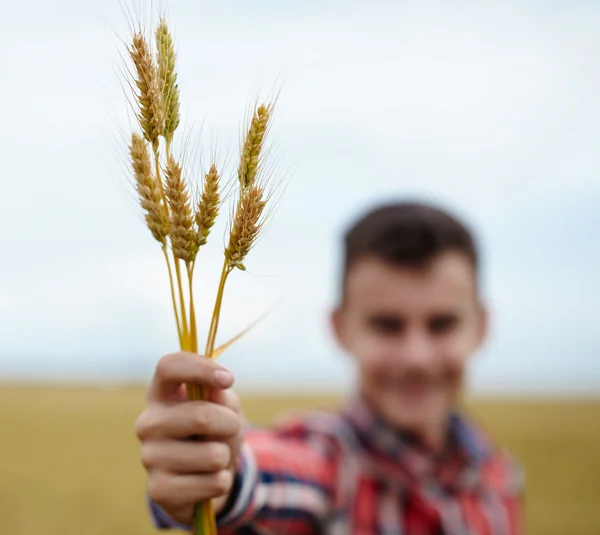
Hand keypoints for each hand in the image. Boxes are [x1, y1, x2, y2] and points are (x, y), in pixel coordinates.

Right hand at [135, 351, 243, 524]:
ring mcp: (150, 457)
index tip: (228, 379)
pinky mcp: (159, 490)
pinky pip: (213, 483)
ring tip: (213, 457)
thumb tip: (217, 386)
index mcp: (161, 394)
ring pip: (213, 454)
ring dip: (226, 456)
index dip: (200, 368)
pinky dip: (221, 481)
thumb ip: (221, 395)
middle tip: (229, 429)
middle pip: (202, 416)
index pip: (168, 366)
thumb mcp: (224, 407)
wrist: (202, 479)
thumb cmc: (213, 432)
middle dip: (230, 424)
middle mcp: (148, 423)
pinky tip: (206, 480)